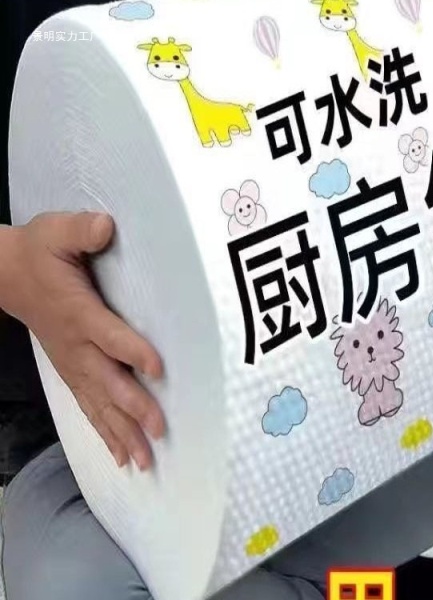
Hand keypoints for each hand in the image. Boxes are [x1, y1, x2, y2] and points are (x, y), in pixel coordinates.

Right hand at [1, 212, 164, 470]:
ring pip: (99, 403)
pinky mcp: (72, 371)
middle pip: (107, 381)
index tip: (157, 368)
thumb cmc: (39, 253)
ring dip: (121, 432)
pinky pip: (89, 407)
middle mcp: (77, 345)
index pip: (109, 334)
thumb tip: (106, 226)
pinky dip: (105, 433)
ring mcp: (73, 363)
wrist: (5, 275)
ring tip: (144, 462)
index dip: (132, 350)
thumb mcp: (56, 231)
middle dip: (132, 406)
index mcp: (79, 312)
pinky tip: (122, 456)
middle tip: (158, 430)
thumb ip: (81, 231)